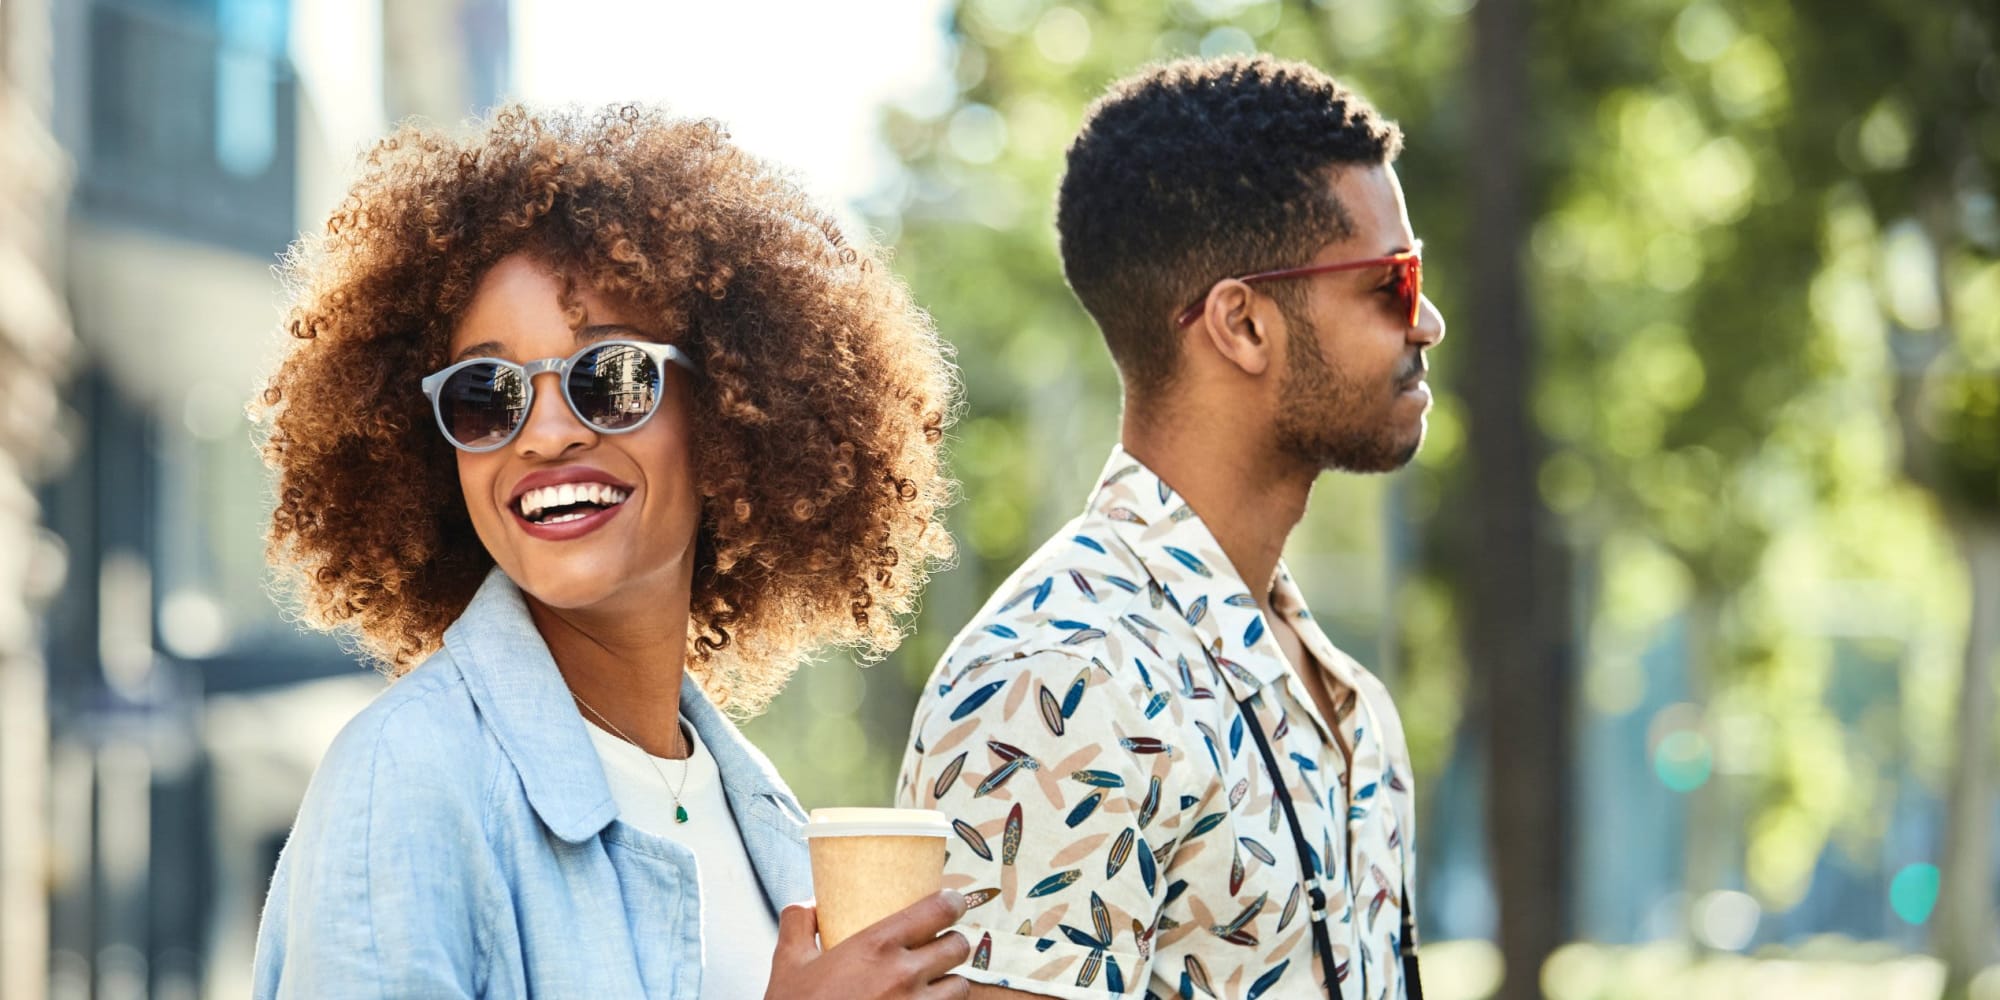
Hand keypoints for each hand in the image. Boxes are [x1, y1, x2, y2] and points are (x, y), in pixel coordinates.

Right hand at [765, 890, 971, 999]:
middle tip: (938, 946)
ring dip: (949, 982)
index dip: (952, 903)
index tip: (951, 903)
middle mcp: (904, 975)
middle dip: (951, 944)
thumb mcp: (789, 964)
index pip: (939, 910)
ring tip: (933, 983)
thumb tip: (809, 904)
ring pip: (960, 986)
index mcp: (876, 947)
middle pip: (958, 946)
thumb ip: (798, 924)